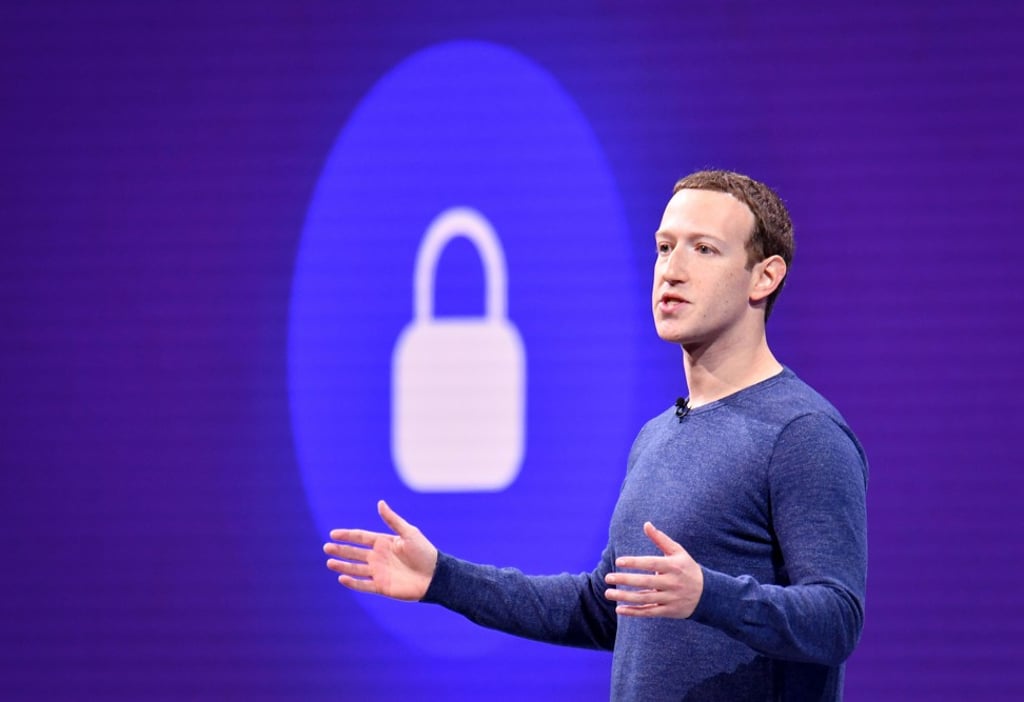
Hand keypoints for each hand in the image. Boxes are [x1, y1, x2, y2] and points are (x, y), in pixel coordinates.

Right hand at [323, 500, 437, 600]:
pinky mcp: (381, 587)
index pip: (361, 538)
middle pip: (354, 552)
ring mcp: (379, 572)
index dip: (347, 536)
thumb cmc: (424, 551)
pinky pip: (363, 585)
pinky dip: (353, 582)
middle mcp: (379, 557)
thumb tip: (380, 503)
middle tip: (326, 547)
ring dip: (343, 565)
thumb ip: (392, 520)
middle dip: (341, 550)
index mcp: (384, 542)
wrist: (435, 576)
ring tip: (329, 562)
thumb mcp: (408, 532)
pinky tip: (342, 578)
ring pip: (355, 569)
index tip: (333, 534)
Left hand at [603, 521, 703, 618]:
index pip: (651, 563)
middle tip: (607, 578)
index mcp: (673, 566)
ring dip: (625, 597)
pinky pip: (649, 612)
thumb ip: (660, 539)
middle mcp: (672, 583)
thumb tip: (646, 524)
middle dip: (625, 580)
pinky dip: (634, 612)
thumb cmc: (687, 568)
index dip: (634, 562)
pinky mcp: (669, 611)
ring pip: (644, 598)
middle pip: (645, 582)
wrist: (707, 594)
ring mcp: (670, 598)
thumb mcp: (678, 552)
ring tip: (608, 593)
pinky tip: (619, 609)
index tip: (618, 561)